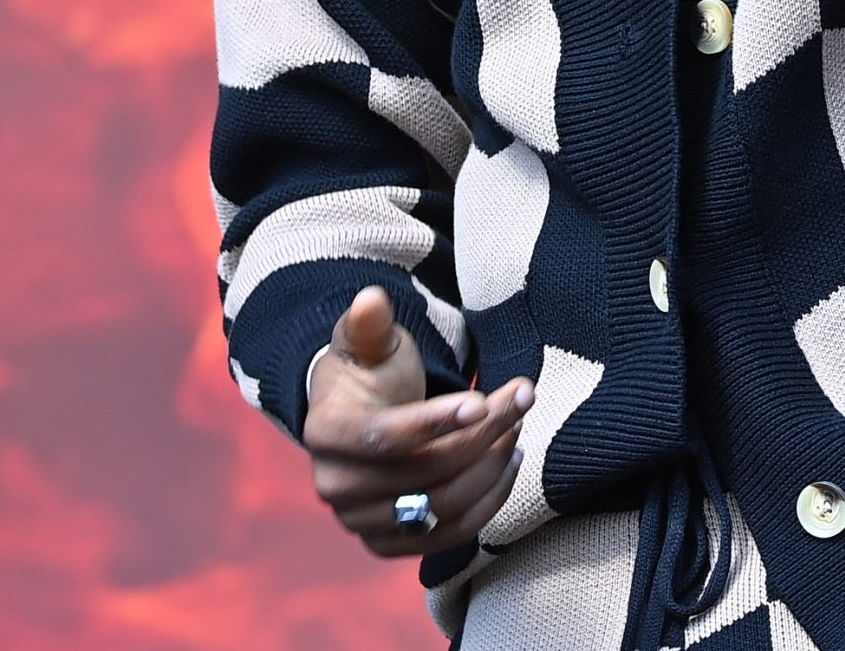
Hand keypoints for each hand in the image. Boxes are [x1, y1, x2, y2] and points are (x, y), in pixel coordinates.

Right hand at [300, 285, 532, 558]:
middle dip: (483, 435)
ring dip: (491, 468)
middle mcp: (335, 486)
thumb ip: (370, 323)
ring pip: (442, 507)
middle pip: (423, 473)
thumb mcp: (368, 342)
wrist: (361, 420)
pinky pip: (448, 536)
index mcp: (324, 432)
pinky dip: (487, 503)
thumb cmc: (371, 374)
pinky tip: (508, 464)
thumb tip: (371, 299)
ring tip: (516, 428)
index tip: (483, 401)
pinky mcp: (390, 545)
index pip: (384, 437)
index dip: (436, 421)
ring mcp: (361, 522)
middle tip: (520, 400)